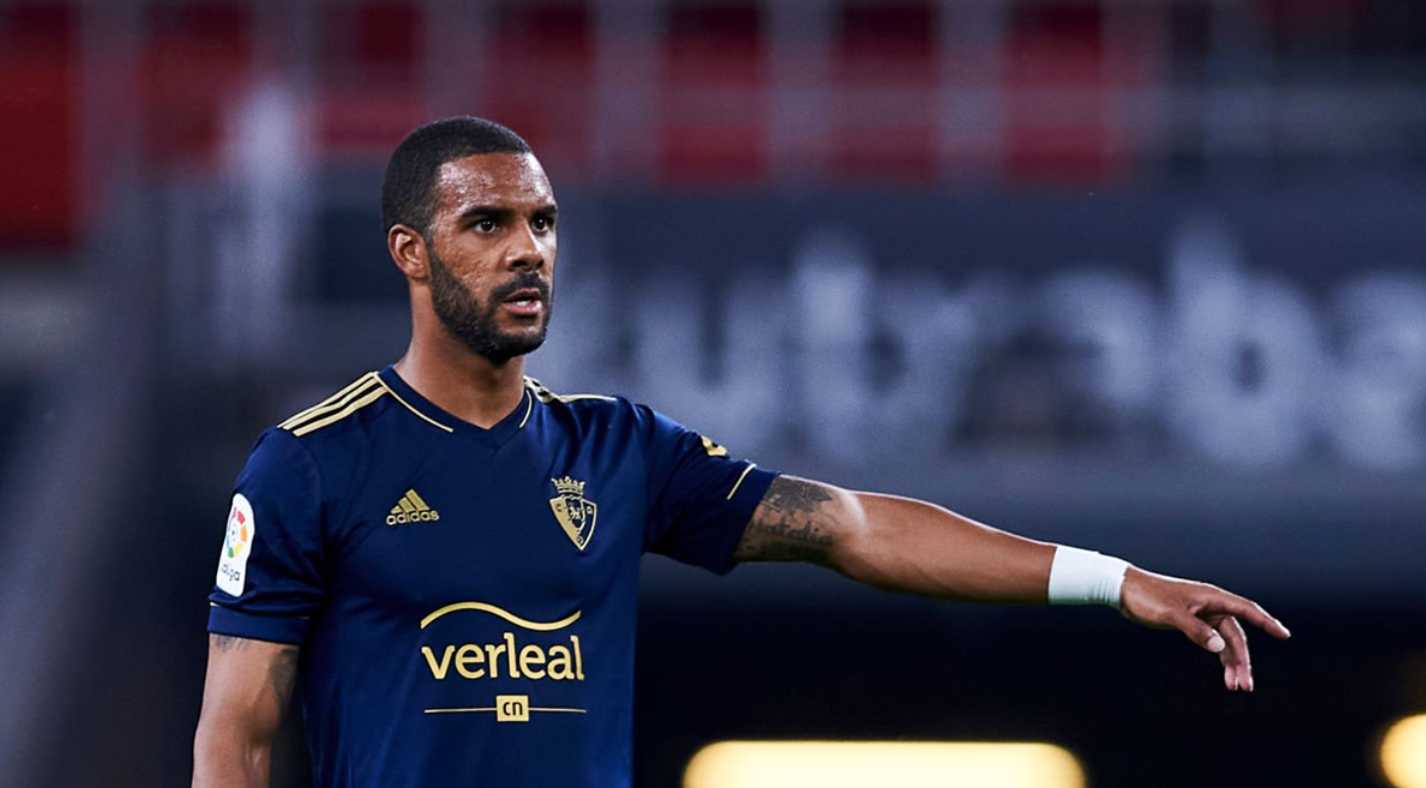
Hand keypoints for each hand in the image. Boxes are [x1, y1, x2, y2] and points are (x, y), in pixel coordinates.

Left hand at [1118, 567, 1290, 691]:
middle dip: (1242, 660)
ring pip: (1226, 641)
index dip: (1267, 622)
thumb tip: (1220, 647)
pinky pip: (1213, 641)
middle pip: (1236, 635)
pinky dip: (1218, 656)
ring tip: (1235, 687)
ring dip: (1231, 662)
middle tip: (1245, 686)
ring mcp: (1202, 614)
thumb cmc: (1147, 597)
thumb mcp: (1172, 614)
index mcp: (1212, 597)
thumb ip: (1196, 630)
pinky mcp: (1192, 622)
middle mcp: (1211, 605)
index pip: (1247, 610)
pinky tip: (1223, 673)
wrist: (1124, 590)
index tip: (1284, 635)